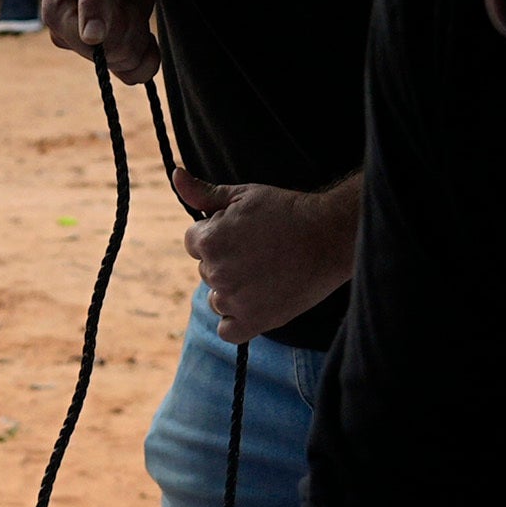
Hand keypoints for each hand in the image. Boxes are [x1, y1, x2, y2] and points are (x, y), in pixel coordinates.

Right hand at [39, 0, 157, 81]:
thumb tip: (92, 38)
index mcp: (58, 15)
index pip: (97, 46)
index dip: (119, 24)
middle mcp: (68, 36)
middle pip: (116, 56)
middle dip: (132, 26)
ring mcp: (88, 47)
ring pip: (127, 65)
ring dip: (139, 35)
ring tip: (127, 4)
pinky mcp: (107, 50)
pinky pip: (132, 73)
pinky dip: (147, 55)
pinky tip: (143, 28)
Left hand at [184, 178, 353, 341]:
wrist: (329, 237)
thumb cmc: (287, 211)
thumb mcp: (243, 195)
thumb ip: (204, 192)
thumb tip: (176, 175)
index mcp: (209, 241)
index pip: (194, 243)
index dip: (217, 235)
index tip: (243, 234)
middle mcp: (216, 273)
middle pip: (206, 271)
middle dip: (226, 261)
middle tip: (260, 252)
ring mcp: (234, 301)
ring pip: (217, 299)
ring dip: (233, 290)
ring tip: (265, 274)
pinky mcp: (254, 322)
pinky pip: (227, 331)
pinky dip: (237, 321)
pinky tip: (256, 304)